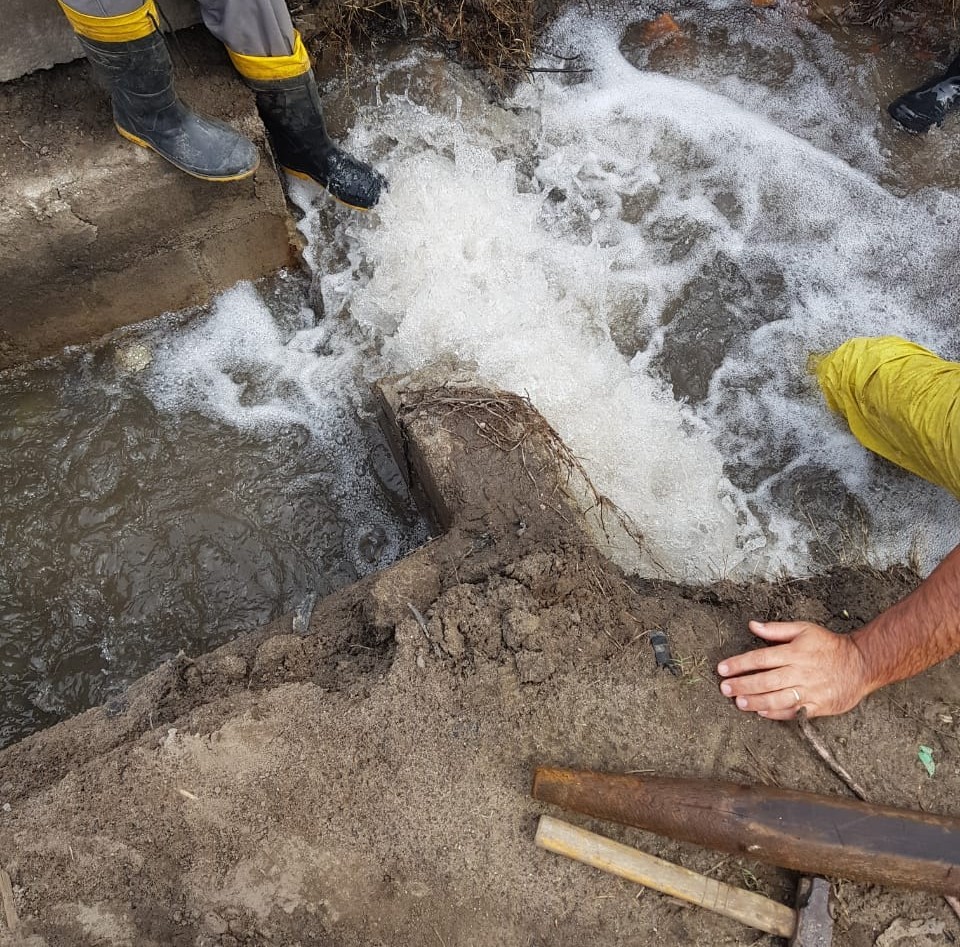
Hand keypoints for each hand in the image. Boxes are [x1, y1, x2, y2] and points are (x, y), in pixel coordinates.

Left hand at [717, 621, 869, 719]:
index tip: (722, 669)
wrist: (862, 664)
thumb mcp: (804, 629)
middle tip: (724, 688)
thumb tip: (752, 625)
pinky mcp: (818, 706)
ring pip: (777, 698)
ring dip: (755, 701)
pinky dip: (776, 713)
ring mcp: (810, 691)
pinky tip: (761, 711)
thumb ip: (776, 629)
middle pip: (765, 680)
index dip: (739, 664)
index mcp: (795, 652)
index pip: (760, 658)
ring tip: (738, 702)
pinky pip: (794, 712)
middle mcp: (800, 672)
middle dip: (742, 685)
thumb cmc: (829, 645)